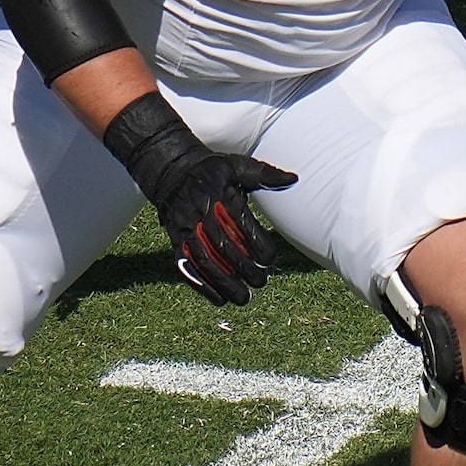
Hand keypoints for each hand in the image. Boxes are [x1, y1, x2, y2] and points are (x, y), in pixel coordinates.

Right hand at [102, 92, 296, 305]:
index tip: (270, 258)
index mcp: (220, 193)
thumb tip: (293, 178)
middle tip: (261, 282)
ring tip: (243, 299)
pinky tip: (220, 300)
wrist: (171, 172)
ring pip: (205, 261)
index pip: (241, 222)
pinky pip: (186, 267)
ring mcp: (185, 228)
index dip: (257, 243)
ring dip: (224, 283)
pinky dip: (202, 286)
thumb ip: (264, 174)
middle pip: (223, 246)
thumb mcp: (237, 166)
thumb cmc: (212, 172)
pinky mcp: (175, 242)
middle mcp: (201, 212)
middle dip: (243, 268)